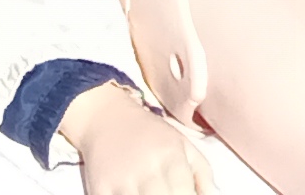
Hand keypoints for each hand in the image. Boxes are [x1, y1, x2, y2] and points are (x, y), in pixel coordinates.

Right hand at [58, 77, 209, 194]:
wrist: (105, 117)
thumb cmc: (149, 135)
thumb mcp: (183, 145)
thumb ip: (204, 175)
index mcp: (171, 158)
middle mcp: (147, 170)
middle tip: (168, 193)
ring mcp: (122, 182)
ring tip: (151, 191)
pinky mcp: (100, 189)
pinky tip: (134, 193)